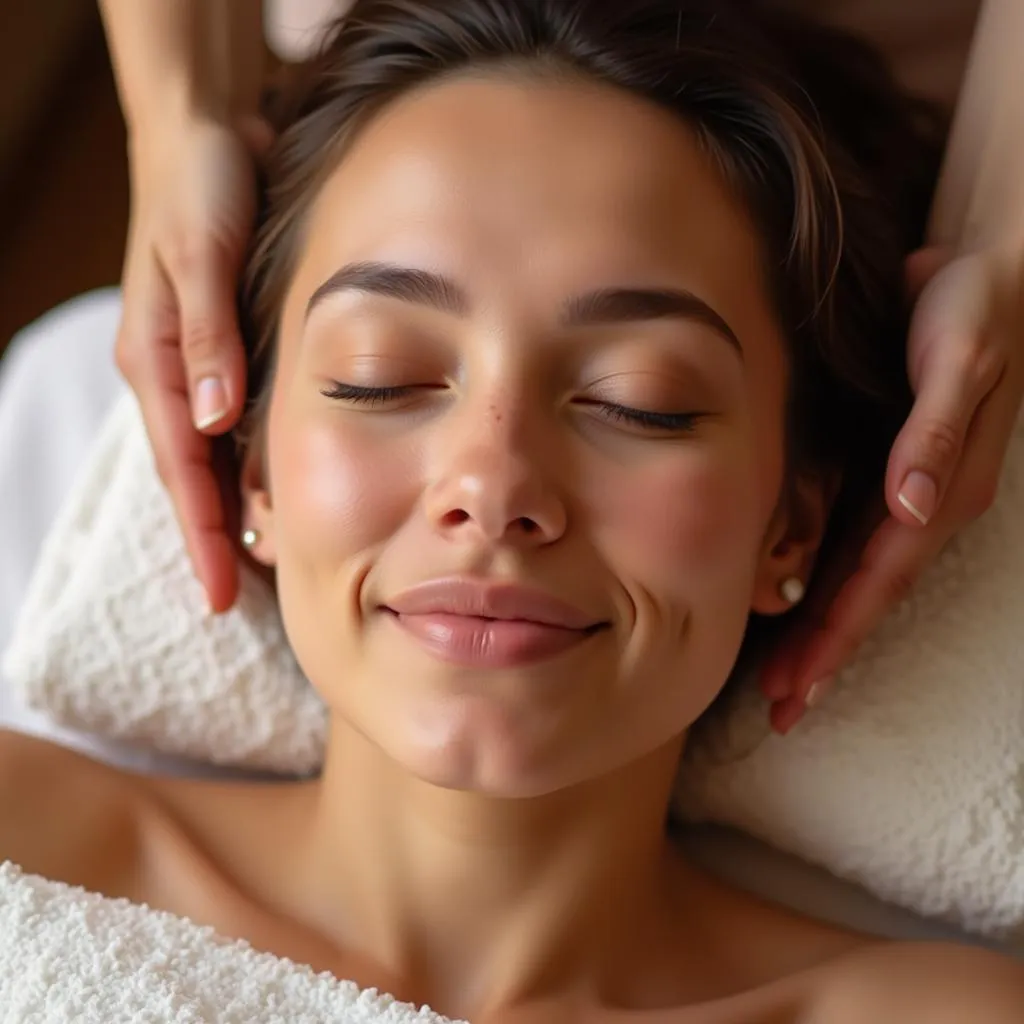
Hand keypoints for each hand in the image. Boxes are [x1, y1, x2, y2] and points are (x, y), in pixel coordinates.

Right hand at [115, 115, 269, 611]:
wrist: (203, 135)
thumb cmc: (201, 186)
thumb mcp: (203, 252)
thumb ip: (209, 334)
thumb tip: (217, 420)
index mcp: (158, 359)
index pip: (181, 467)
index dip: (203, 533)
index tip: (222, 595)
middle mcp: (173, 371)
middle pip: (193, 475)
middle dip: (215, 539)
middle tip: (244, 601)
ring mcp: (195, 364)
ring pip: (212, 456)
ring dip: (232, 510)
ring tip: (265, 565)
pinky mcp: (219, 349)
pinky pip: (230, 424)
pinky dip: (248, 464)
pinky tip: (274, 491)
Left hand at [760, 244, 1023, 731]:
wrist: (992, 273)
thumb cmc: (974, 309)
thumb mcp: (961, 358)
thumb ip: (937, 432)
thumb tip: (910, 505)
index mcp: (941, 490)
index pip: (878, 580)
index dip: (836, 635)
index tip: (796, 686)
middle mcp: (925, 503)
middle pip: (866, 595)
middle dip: (824, 654)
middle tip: (780, 708)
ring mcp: (911, 493)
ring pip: (859, 578)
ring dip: (823, 630)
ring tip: (785, 680)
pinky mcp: (894, 472)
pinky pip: (856, 544)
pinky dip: (827, 582)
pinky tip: (799, 605)